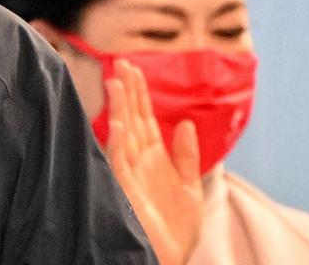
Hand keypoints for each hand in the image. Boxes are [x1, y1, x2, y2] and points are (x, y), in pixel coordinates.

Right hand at [105, 60, 202, 264]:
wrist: (169, 261)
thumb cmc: (175, 233)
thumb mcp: (191, 190)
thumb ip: (186, 157)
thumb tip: (184, 124)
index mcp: (154, 159)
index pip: (144, 119)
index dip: (140, 94)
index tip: (134, 68)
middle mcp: (139, 162)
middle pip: (131, 119)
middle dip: (127, 92)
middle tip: (121, 64)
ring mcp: (130, 175)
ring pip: (123, 134)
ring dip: (120, 109)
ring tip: (117, 83)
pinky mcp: (125, 191)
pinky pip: (120, 162)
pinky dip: (118, 143)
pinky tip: (119, 124)